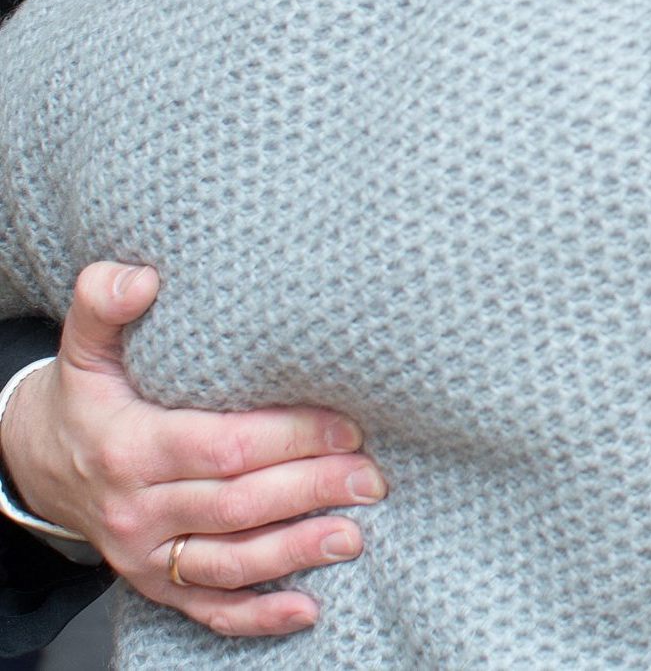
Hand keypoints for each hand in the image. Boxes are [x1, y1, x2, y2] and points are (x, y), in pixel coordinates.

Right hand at [0, 264, 384, 636]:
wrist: (34, 463)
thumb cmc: (81, 397)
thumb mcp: (81, 347)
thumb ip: (104, 305)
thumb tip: (141, 277)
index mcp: (130, 448)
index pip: (222, 447)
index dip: (287, 438)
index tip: (346, 424)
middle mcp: (138, 510)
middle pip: (238, 505)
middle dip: (310, 490)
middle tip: (373, 476)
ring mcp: (145, 555)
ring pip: (229, 562)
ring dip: (296, 551)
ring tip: (356, 533)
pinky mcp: (153, 583)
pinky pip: (207, 608)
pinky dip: (257, 615)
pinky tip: (308, 607)